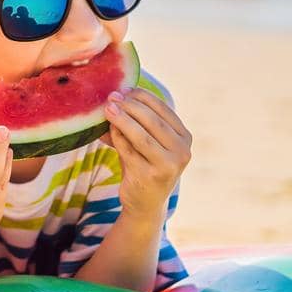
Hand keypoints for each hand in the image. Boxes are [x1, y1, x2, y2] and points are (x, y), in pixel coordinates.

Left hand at [102, 88, 192, 217]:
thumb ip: (136, 122)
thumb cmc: (143, 165)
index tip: (124, 89)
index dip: (143, 97)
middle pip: (153, 121)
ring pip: (141, 136)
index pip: (164, 110)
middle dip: (130, 106)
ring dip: (122, 119)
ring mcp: (168, 166)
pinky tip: (107, 131)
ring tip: (107, 108)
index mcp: (185, 138)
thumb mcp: (145, 142)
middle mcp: (182, 152)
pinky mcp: (150, 177)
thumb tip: (114, 99)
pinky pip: (128, 151)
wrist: (144, 203)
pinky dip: (117, 138)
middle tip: (112, 97)